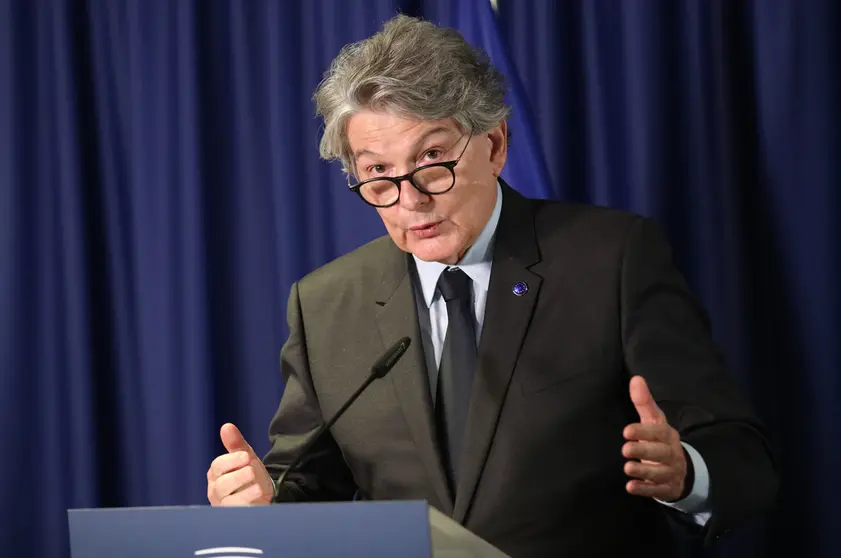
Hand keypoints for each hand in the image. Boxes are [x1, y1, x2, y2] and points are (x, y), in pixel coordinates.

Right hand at [207, 423, 273, 505]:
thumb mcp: (245, 457)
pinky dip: (249, 505)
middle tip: (251, 471)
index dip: (232, 460)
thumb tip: (226, 426)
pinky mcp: (235, 516)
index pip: (218, 466)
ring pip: (228, 501)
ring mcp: (224, 505)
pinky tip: (259, 498)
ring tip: (258, 487)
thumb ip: (236, 443)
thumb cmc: (249, 474)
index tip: (246, 456)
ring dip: (244, 492)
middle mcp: (216, 491)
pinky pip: (239, 513)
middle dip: (237, 477)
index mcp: (216, 474)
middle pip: (221, 485)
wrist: (264, 494)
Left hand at [622, 376, 686, 501]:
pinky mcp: (667, 488)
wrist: (682, 469)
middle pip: (661, 453)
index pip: (658, 432)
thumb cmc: (660, 440)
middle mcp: (671, 453)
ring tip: (627, 468)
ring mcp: (670, 472)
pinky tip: (631, 487)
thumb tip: (636, 379)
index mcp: (667, 435)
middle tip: (625, 449)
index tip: (626, 431)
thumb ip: (644, 402)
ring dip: (644, 471)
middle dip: (644, 451)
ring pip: (660, 473)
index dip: (644, 431)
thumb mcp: (654, 421)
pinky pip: (658, 490)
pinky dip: (645, 489)